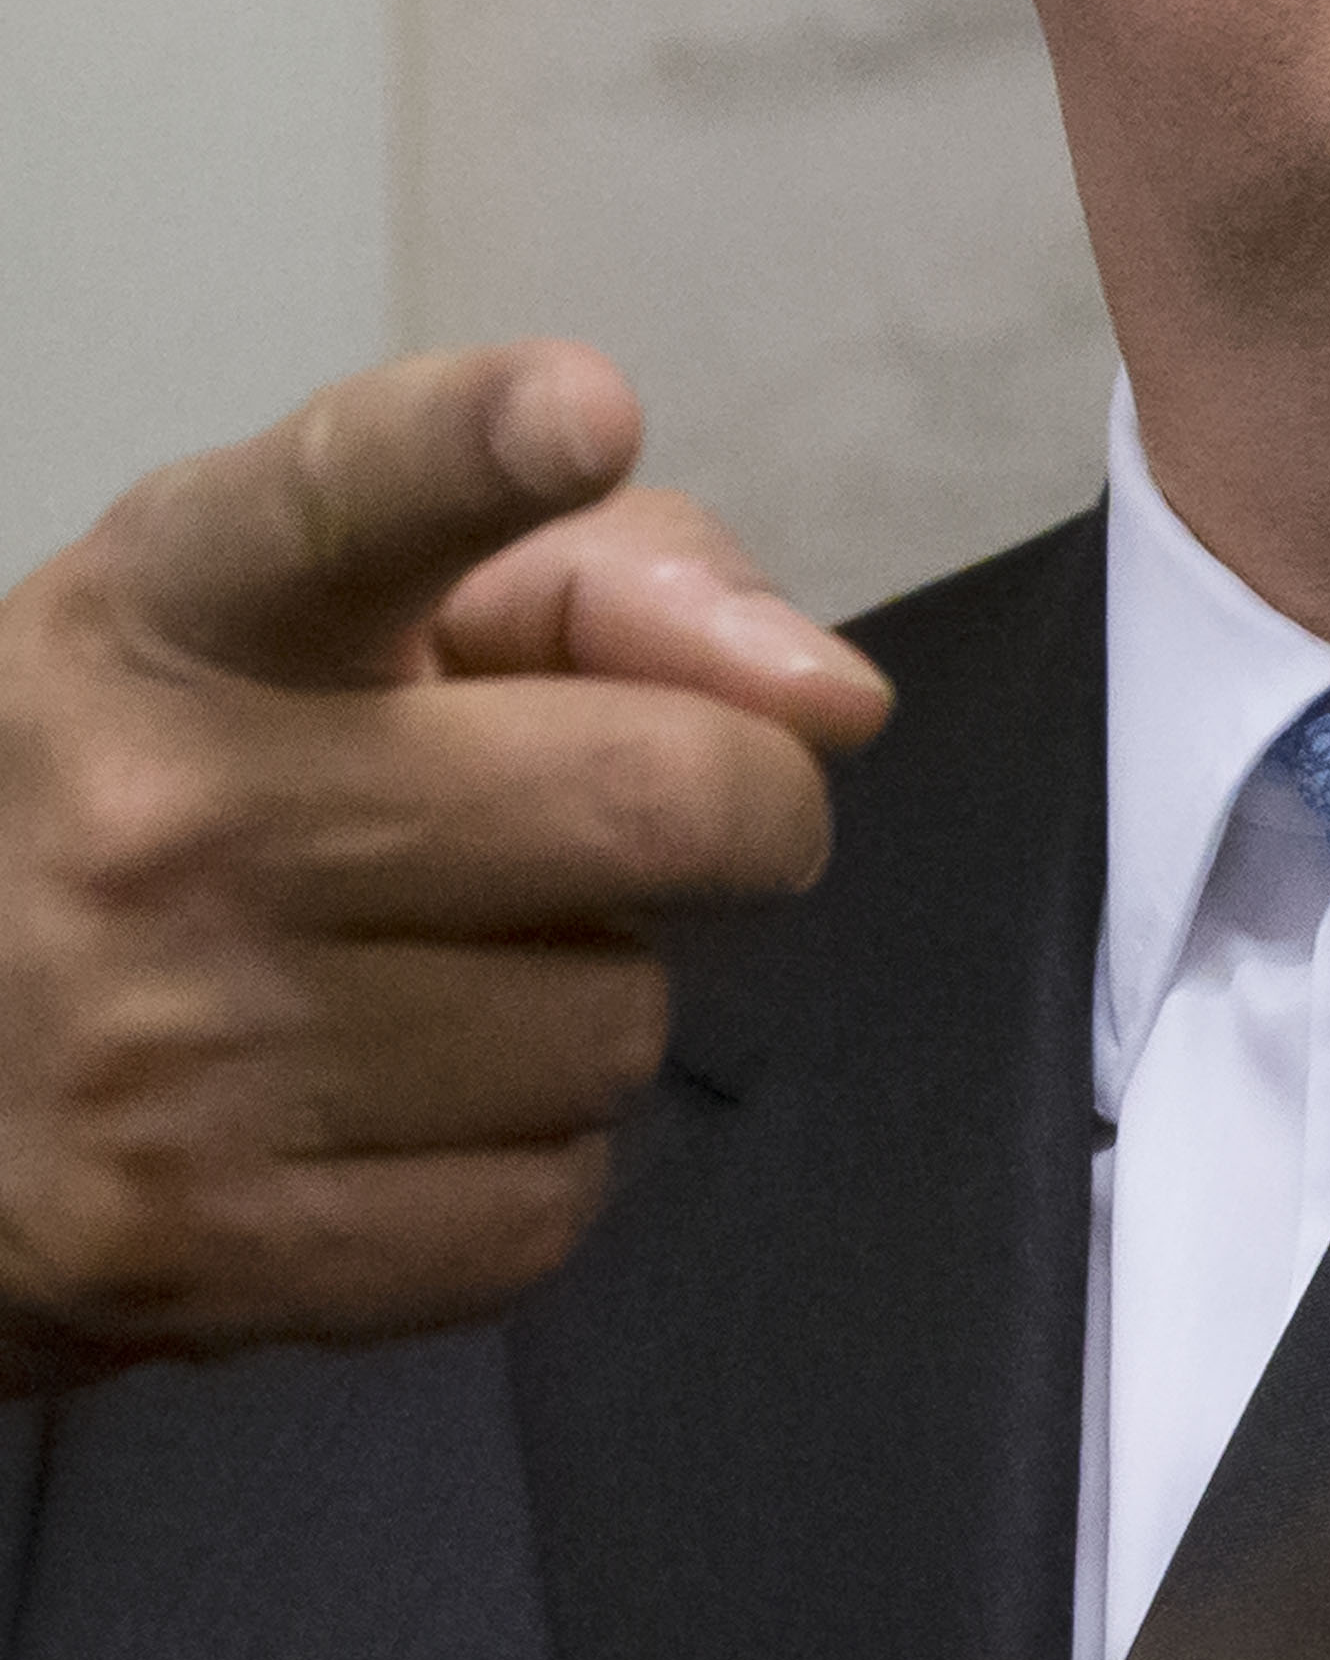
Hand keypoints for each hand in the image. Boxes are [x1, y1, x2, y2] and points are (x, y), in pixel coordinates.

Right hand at [0, 343, 891, 1392]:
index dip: (480, 450)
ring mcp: (171, 1043)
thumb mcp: (343, 615)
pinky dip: (522, 1165)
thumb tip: (831, 699)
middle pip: (654, 798)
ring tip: (438, 970)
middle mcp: (166, 811)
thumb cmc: (194, 782)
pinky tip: (395, 1111)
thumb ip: (613, 586)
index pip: (348, 503)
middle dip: (736, 810)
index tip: (580, 412)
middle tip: (665, 815)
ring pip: (620, 1023)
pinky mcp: (194, 1247)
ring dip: (593, 997)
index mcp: (191, 606)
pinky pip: (546, 1205)